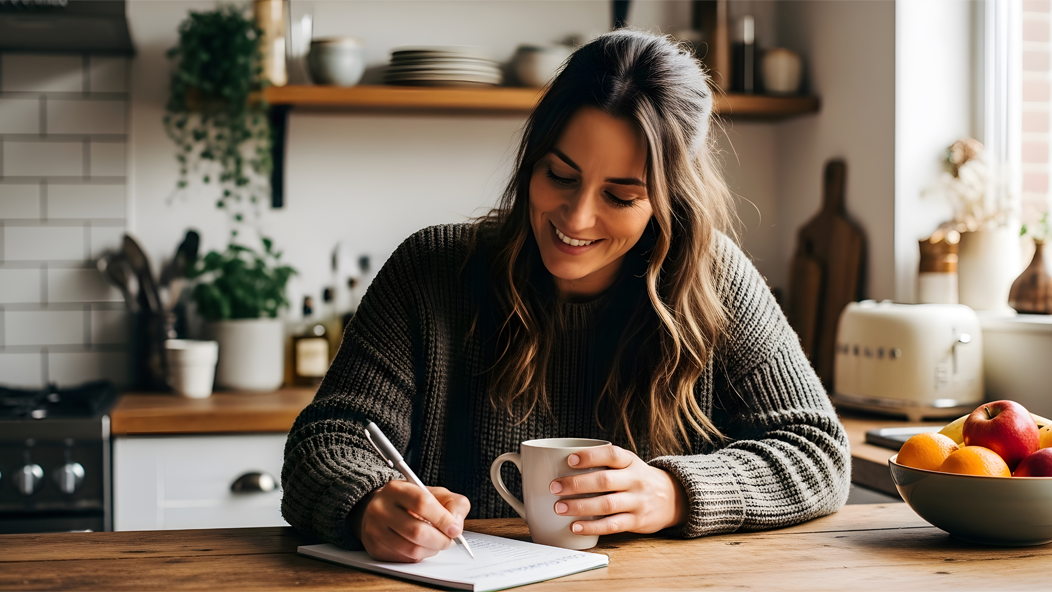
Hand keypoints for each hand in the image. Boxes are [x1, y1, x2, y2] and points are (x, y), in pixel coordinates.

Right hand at [350, 480, 470, 562]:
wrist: (381, 509)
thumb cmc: (412, 502)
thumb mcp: (435, 494)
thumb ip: (453, 504)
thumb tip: (456, 526)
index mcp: (396, 489)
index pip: (422, 503)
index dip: (442, 519)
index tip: (455, 529)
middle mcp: (381, 508)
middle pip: (416, 531)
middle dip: (440, 540)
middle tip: (450, 540)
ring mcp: (375, 530)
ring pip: (411, 549)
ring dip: (431, 550)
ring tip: (437, 543)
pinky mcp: (375, 548)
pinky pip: (404, 558)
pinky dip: (420, 555)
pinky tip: (422, 546)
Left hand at [548, 445, 686, 535]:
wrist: (671, 498)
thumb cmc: (636, 479)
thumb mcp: (627, 464)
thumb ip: (602, 463)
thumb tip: (559, 463)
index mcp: (630, 461)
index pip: (611, 455)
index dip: (590, 456)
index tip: (569, 460)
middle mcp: (635, 480)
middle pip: (604, 481)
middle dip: (576, 484)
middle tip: (554, 487)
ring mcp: (637, 501)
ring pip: (607, 504)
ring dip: (580, 506)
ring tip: (559, 507)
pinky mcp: (637, 521)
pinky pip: (613, 525)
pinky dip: (593, 527)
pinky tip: (576, 527)